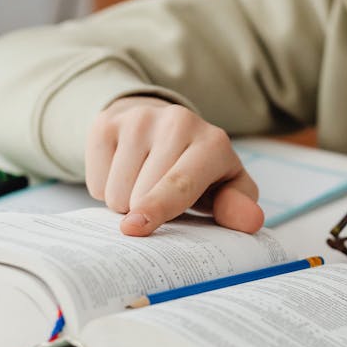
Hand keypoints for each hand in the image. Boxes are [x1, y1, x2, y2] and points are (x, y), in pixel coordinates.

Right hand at [85, 96, 263, 236]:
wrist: (163, 127)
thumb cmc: (201, 172)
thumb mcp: (228, 189)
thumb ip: (239, 208)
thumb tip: (251, 222)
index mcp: (213, 143)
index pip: (180, 183)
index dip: (157, 208)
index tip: (135, 227)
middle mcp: (177, 122)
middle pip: (141, 194)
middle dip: (145, 213)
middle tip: (161, 202)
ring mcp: (138, 119)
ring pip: (115, 191)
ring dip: (125, 202)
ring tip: (144, 185)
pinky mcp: (106, 123)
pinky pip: (95, 180)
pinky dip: (106, 187)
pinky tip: (125, 171)